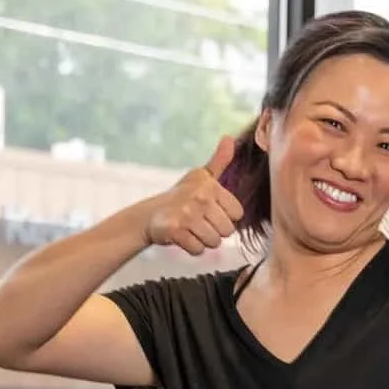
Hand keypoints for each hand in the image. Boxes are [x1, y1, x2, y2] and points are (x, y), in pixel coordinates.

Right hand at [143, 136, 243, 254]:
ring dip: (204, 241)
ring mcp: (187, 213)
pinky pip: (198, 250)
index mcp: (211, 185)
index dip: (225, 217)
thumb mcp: (201, 177)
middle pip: (227, 231)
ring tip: (191, 229)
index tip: (210, 211)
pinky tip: (183, 237)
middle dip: (215, 231)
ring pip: (214, 242)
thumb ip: (219, 161)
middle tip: (199, 222)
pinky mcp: (175, 230)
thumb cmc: (182, 196)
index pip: (237, 214)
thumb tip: (230, 138)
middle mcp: (200, 197)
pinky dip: (192, 248)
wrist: (151, 214)